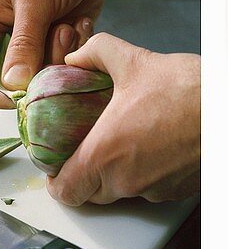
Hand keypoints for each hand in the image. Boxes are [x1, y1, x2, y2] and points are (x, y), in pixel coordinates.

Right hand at [0, 0, 107, 106]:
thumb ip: (24, 44)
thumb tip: (13, 86)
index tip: (20, 99)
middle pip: (9, 78)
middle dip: (38, 66)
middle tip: (59, 36)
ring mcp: (25, 42)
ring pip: (38, 74)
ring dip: (59, 54)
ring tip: (69, 24)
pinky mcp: (50, 43)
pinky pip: (59, 65)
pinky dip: (73, 50)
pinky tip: (78, 23)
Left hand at [48, 34, 199, 205]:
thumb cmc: (190, 90)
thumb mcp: (137, 62)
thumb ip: (98, 54)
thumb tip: (76, 56)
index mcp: (104, 154)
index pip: (64, 190)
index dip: (57, 181)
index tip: (59, 166)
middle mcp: (125, 180)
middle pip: (89, 194)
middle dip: (85, 176)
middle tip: (90, 150)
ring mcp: (152, 190)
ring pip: (120, 193)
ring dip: (116, 175)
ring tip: (125, 143)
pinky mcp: (175, 192)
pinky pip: (149, 191)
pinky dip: (146, 175)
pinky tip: (153, 148)